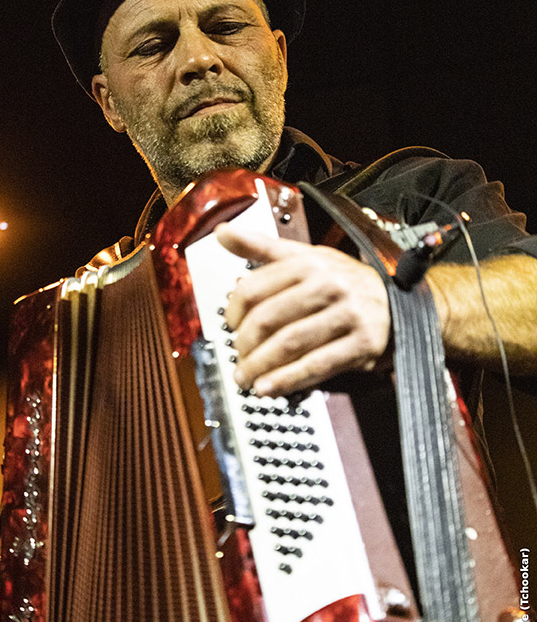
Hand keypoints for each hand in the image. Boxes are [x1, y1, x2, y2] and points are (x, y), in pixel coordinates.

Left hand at [215, 223, 390, 396]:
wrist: (400, 303)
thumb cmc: (345, 283)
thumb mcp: (306, 258)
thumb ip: (261, 247)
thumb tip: (222, 233)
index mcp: (309, 263)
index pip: (255, 288)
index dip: (233, 311)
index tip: (230, 325)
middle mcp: (329, 285)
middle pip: (268, 319)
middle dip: (245, 344)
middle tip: (238, 358)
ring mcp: (348, 315)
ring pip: (289, 344)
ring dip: (259, 366)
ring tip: (245, 377)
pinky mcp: (362, 344)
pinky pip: (316, 366)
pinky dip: (286, 380)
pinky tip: (268, 388)